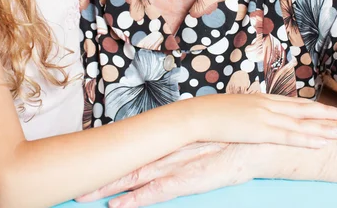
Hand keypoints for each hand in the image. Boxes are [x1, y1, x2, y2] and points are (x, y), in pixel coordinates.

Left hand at [77, 142, 254, 207]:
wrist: (260, 141)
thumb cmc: (235, 139)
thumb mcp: (205, 136)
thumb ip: (186, 140)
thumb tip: (171, 143)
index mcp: (173, 137)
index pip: (136, 147)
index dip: (113, 155)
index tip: (91, 159)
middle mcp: (170, 148)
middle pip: (130, 161)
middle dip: (103, 172)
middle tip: (76, 180)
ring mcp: (179, 163)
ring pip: (137, 175)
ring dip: (111, 185)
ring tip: (86, 194)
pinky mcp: (191, 178)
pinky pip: (159, 191)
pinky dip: (138, 198)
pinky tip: (119, 205)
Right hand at [194, 93, 336, 147]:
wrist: (198, 115)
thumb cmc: (211, 112)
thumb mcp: (235, 108)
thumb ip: (248, 112)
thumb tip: (253, 119)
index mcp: (261, 99)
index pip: (292, 103)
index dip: (312, 106)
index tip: (327, 108)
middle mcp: (266, 105)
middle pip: (302, 109)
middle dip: (325, 114)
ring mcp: (265, 117)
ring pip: (301, 123)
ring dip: (322, 128)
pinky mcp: (261, 131)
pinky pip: (289, 136)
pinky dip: (307, 139)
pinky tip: (322, 142)